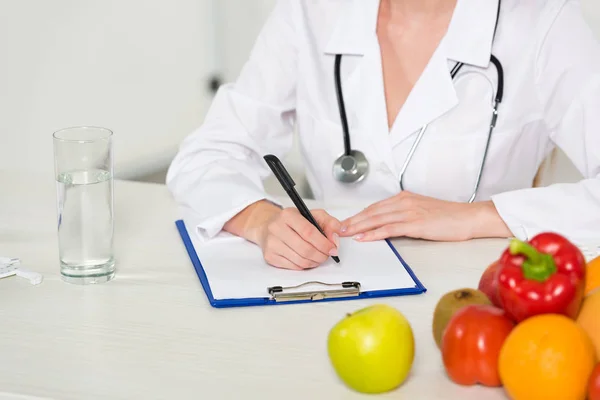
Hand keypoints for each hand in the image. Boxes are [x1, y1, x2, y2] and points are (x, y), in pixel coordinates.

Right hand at [256, 208, 340, 269]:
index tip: (333, 248)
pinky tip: (307, 259)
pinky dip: (304, 266)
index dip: (324, 243)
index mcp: (288, 215)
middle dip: (321, 255)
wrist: (269, 226)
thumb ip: (330, 222)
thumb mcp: (312, 215)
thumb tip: (342, 231)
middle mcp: (277, 228)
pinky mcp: (270, 256)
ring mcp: (272, 243)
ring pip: (300, 260)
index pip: (308, 232)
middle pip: (305, 249)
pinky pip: (293, 267)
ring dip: (314, 262)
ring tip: (319, 257)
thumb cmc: (293, 222)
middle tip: (327, 255)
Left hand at [339, 191, 510, 241]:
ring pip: (376, 219)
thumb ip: (404, 215)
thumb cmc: (449, 217)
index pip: (375, 207)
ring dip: (358, 227)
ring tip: (345, 234)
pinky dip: (373, 233)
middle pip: (372, 212)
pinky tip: (364, 238)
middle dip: (353, 221)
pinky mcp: (416, 224)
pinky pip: (389, 228)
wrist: (470, 217)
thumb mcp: (422, 211)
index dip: (359, 215)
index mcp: (404, 198)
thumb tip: (388, 225)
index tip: (346, 223)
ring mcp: (409, 212)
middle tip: (338, 229)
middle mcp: (404, 202)